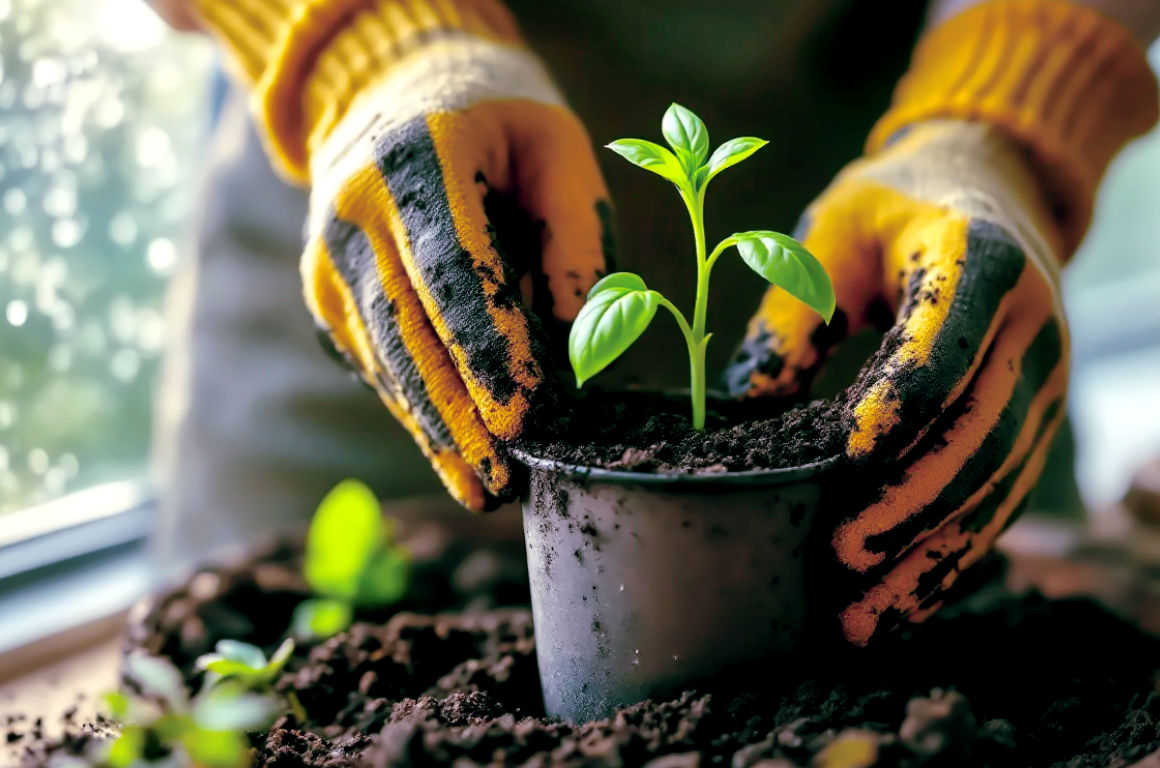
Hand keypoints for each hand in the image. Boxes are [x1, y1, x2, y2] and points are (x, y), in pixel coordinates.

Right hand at [298, 28, 610, 509]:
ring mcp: (330, 258)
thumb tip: (585, 351)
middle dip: (459, 415)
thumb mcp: (557, 150)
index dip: (486, 348)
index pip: (452, 266)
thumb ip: (577, 240)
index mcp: (418, 157)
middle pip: (409, 329)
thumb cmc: (498, 122)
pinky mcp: (326, 296)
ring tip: (486, 490)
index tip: (521, 417)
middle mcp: (355, 210)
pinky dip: (417, 410)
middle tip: (504, 483)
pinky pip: (377, 362)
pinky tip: (455, 454)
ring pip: (387, 359)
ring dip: (435, 430)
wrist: (391, 90)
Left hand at [725, 0, 1159, 645]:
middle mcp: (1034, 326)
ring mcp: (1046, 382)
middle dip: (911, 498)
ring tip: (861, 610)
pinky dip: (950, 556)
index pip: (947, 342)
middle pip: (980, 429)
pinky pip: (1000, 500)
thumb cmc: (895, 208)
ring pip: (996, 481)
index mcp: (983, 260)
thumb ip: (795, 310)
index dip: (904, 400)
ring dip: (930, 548)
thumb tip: (744, 407)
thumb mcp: (833, 231)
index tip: (849, 454)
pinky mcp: (1038, 423)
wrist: (993, 190)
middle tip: (841, 551)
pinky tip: (900, 603)